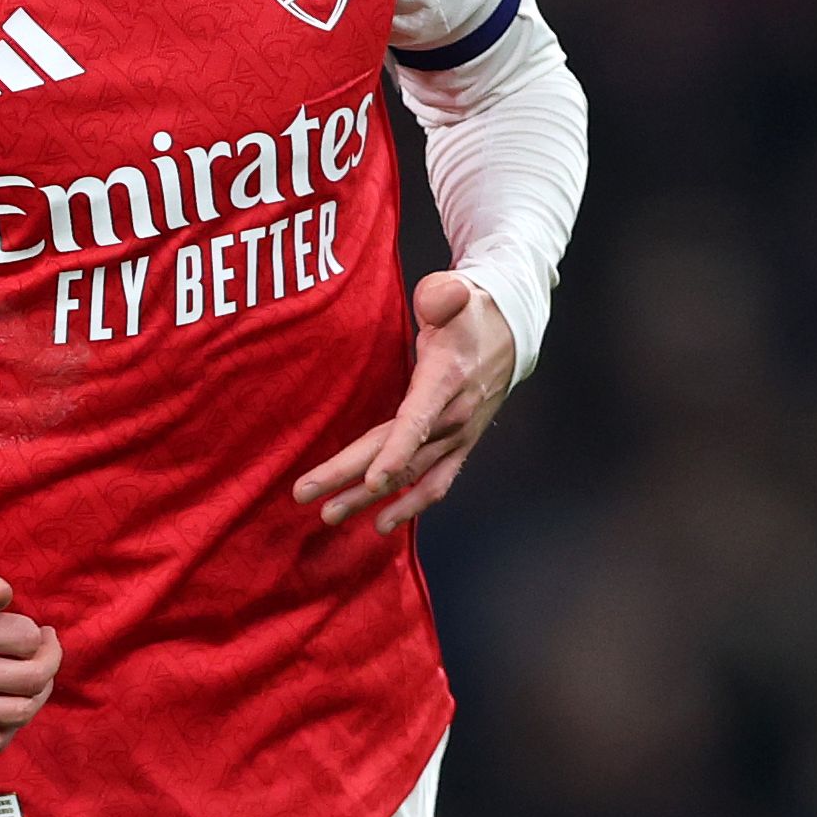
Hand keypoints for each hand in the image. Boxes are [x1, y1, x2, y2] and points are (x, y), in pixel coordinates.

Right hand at [0, 555, 61, 753]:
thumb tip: (1, 596)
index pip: (25, 639)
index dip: (39, 633)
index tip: (37, 629)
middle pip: (28, 680)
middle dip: (50, 662)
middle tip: (47, 651)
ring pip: (18, 713)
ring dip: (39, 694)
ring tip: (34, 675)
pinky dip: (14, 723)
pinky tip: (10, 700)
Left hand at [292, 271, 514, 534]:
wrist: (511, 332)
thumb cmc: (471, 311)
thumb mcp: (458, 292)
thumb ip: (444, 295)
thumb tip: (436, 300)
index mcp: (446, 379)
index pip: (418, 420)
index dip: (396, 451)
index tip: (370, 479)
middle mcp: (454, 417)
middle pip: (399, 456)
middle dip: (351, 480)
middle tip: (305, 495)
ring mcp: (457, 436)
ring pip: (411, 477)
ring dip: (370, 500)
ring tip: (329, 515)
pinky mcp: (457, 446)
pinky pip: (435, 484)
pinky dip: (410, 507)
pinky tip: (379, 524)